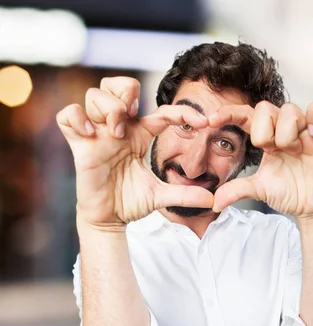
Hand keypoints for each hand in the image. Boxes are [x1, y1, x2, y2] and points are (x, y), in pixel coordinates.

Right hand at [56, 77, 213, 227]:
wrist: (109, 219)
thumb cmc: (130, 202)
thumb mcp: (161, 196)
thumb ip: (185, 195)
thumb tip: (211, 199)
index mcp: (140, 135)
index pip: (162, 111)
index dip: (184, 113)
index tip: (203, 123)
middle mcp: (119, 129)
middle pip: (118, 85)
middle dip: (127, 91)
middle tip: (135, 113)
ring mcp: (98, 134)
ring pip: (95, 95)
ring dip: (108, 107)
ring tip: (116, 132)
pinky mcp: (79, 145)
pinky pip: (68, 115)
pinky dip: (77, 118)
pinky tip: (90, 134)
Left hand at [209, 98, 312, 219]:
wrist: (312, 207)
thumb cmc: (289, 193)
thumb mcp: (259, 189)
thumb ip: (236, 190)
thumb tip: (214, 202)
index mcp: (266, 136)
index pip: (244, 115)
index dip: (227, 113)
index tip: (210, 121)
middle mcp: (284, 128)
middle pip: (265, 108)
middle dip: (264, 132)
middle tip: (274, 152)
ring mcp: (305, 127)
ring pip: (290, 109)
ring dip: (288, 133)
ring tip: (295, 151)